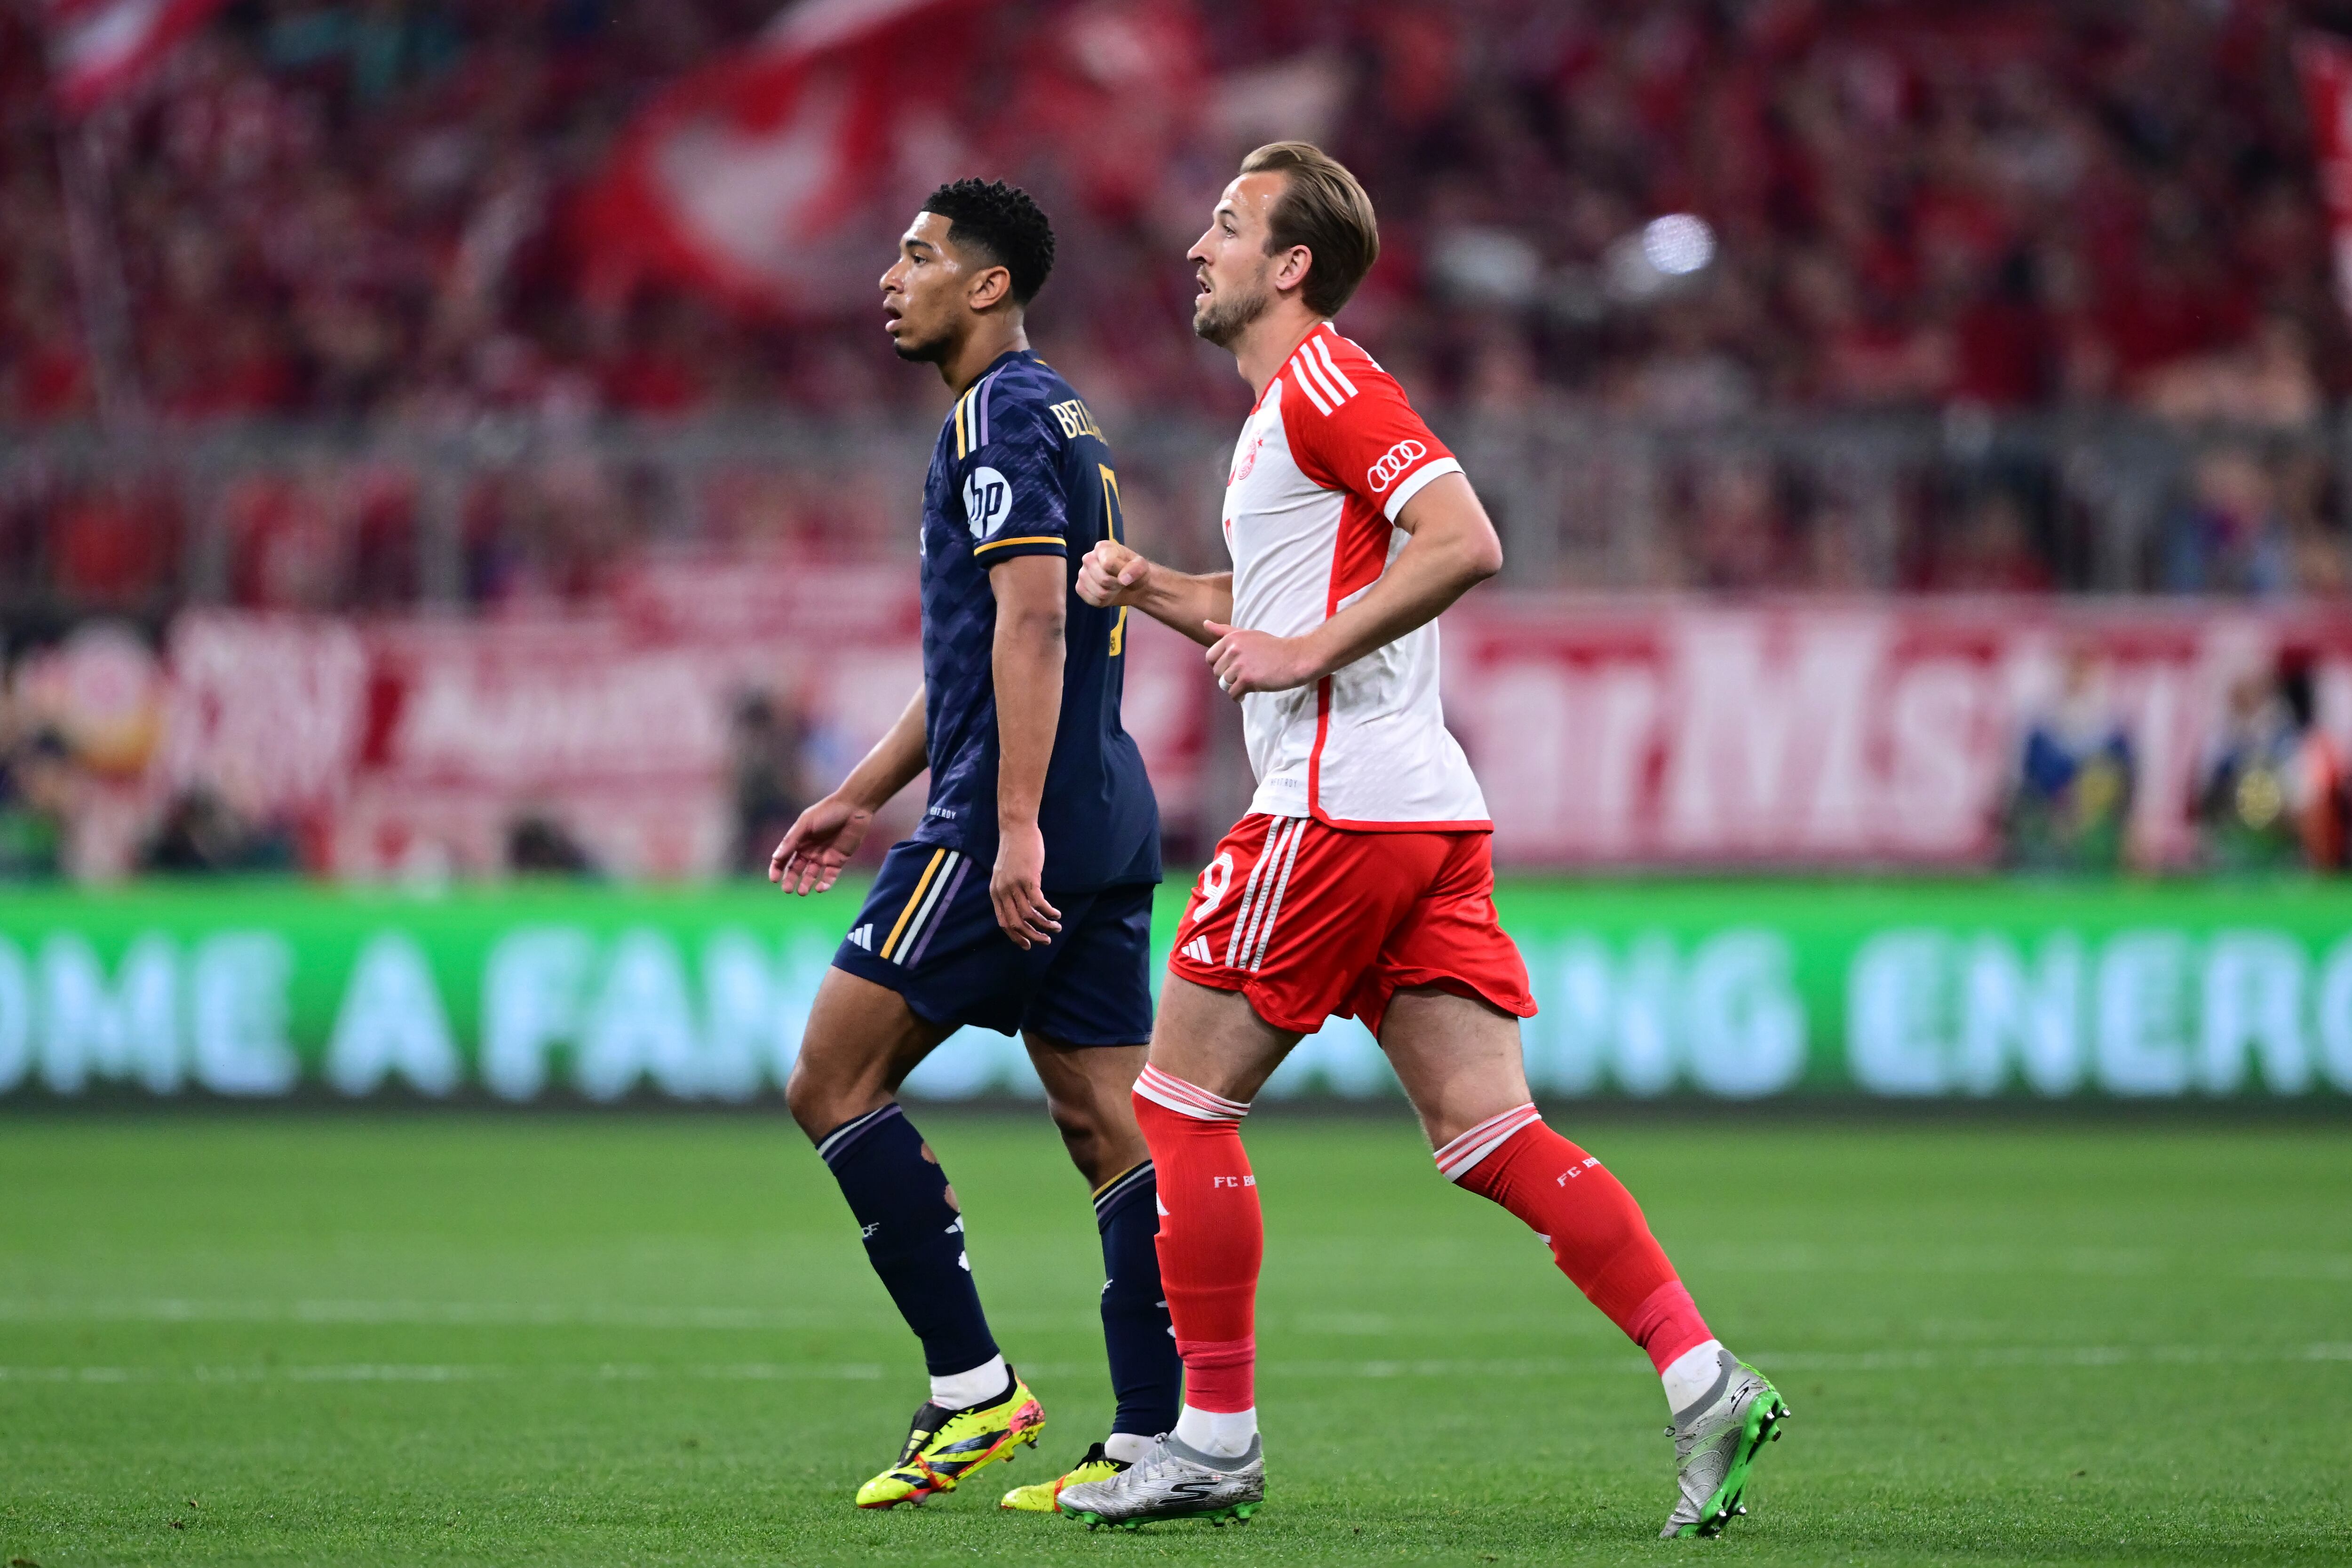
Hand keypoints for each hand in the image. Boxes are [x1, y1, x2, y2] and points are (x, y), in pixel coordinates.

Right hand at [769, 794, 873, 894]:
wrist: (853, 808)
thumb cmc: (827, 812)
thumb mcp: (805, 824)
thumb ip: (791, 841)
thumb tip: (775, 858)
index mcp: (799, 841)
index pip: (784, 858)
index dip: (777, 869)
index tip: (774, 880)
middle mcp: (809, 850)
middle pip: (796, 869)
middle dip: (790, 880)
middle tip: (787, 890)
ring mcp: (823, 856)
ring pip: (811, 875)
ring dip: (806, 884)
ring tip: (802, 892)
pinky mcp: (838, 861)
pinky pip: (829, 876)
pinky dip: (824, 884)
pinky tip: (820, 888)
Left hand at [990, 820, 1061, 949]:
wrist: (1016, 829)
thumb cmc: (1014, 850)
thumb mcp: (1004, 873)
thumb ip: (1008, 889)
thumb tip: (1019, 905)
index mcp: (995, 892)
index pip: (1003, 922)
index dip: (1016, 936)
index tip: (1028, 945)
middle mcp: (1002, 891)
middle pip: (1016, 923)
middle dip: (1032, 936)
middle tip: (1045, 941)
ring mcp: (1014, 885)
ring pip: (1029, 915)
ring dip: (1044, 926)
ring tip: (1056, 928)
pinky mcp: (1028, 879)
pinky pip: (1039, 903)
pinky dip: (1048, 912)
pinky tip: (1057, 914)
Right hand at [1078, 538, 1150, 607]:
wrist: (1131, 585)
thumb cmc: (1134, 571)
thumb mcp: (1142, 566)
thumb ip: (1136, 569)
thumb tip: (1123, 579)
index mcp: (1102, 547)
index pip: (1108, 564)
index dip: (1120, 573)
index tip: (1126, 572)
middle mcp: (1088, 558)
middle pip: (1103, 579)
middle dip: (1116, 585)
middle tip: (1121, 582)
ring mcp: (1082, 573)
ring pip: (1098, 592)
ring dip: (1111, 594)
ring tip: (1115, 587)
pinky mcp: (1079, 587)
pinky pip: (1092, 600)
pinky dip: (1103, 601)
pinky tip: (1107, 594)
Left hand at [1203, 620, 1322, 700]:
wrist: (1296, 657)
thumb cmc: (1273, 647)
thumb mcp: (1248, 634)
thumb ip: (1225, 631)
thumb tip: (1204, 623)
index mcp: (1231, 638)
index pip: (1210, 658)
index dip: (1221, 665)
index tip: (1234, 667)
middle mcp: (1233, 650)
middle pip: (1217, 673)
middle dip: (1228, 677)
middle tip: (1244, 676)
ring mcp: (1240, 665)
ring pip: (1224, 684)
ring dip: (1235, 687)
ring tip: (1248, 683)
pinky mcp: (1248, 680)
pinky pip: (1233, 694)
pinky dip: (1239, 696)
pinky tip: (1248, 693)